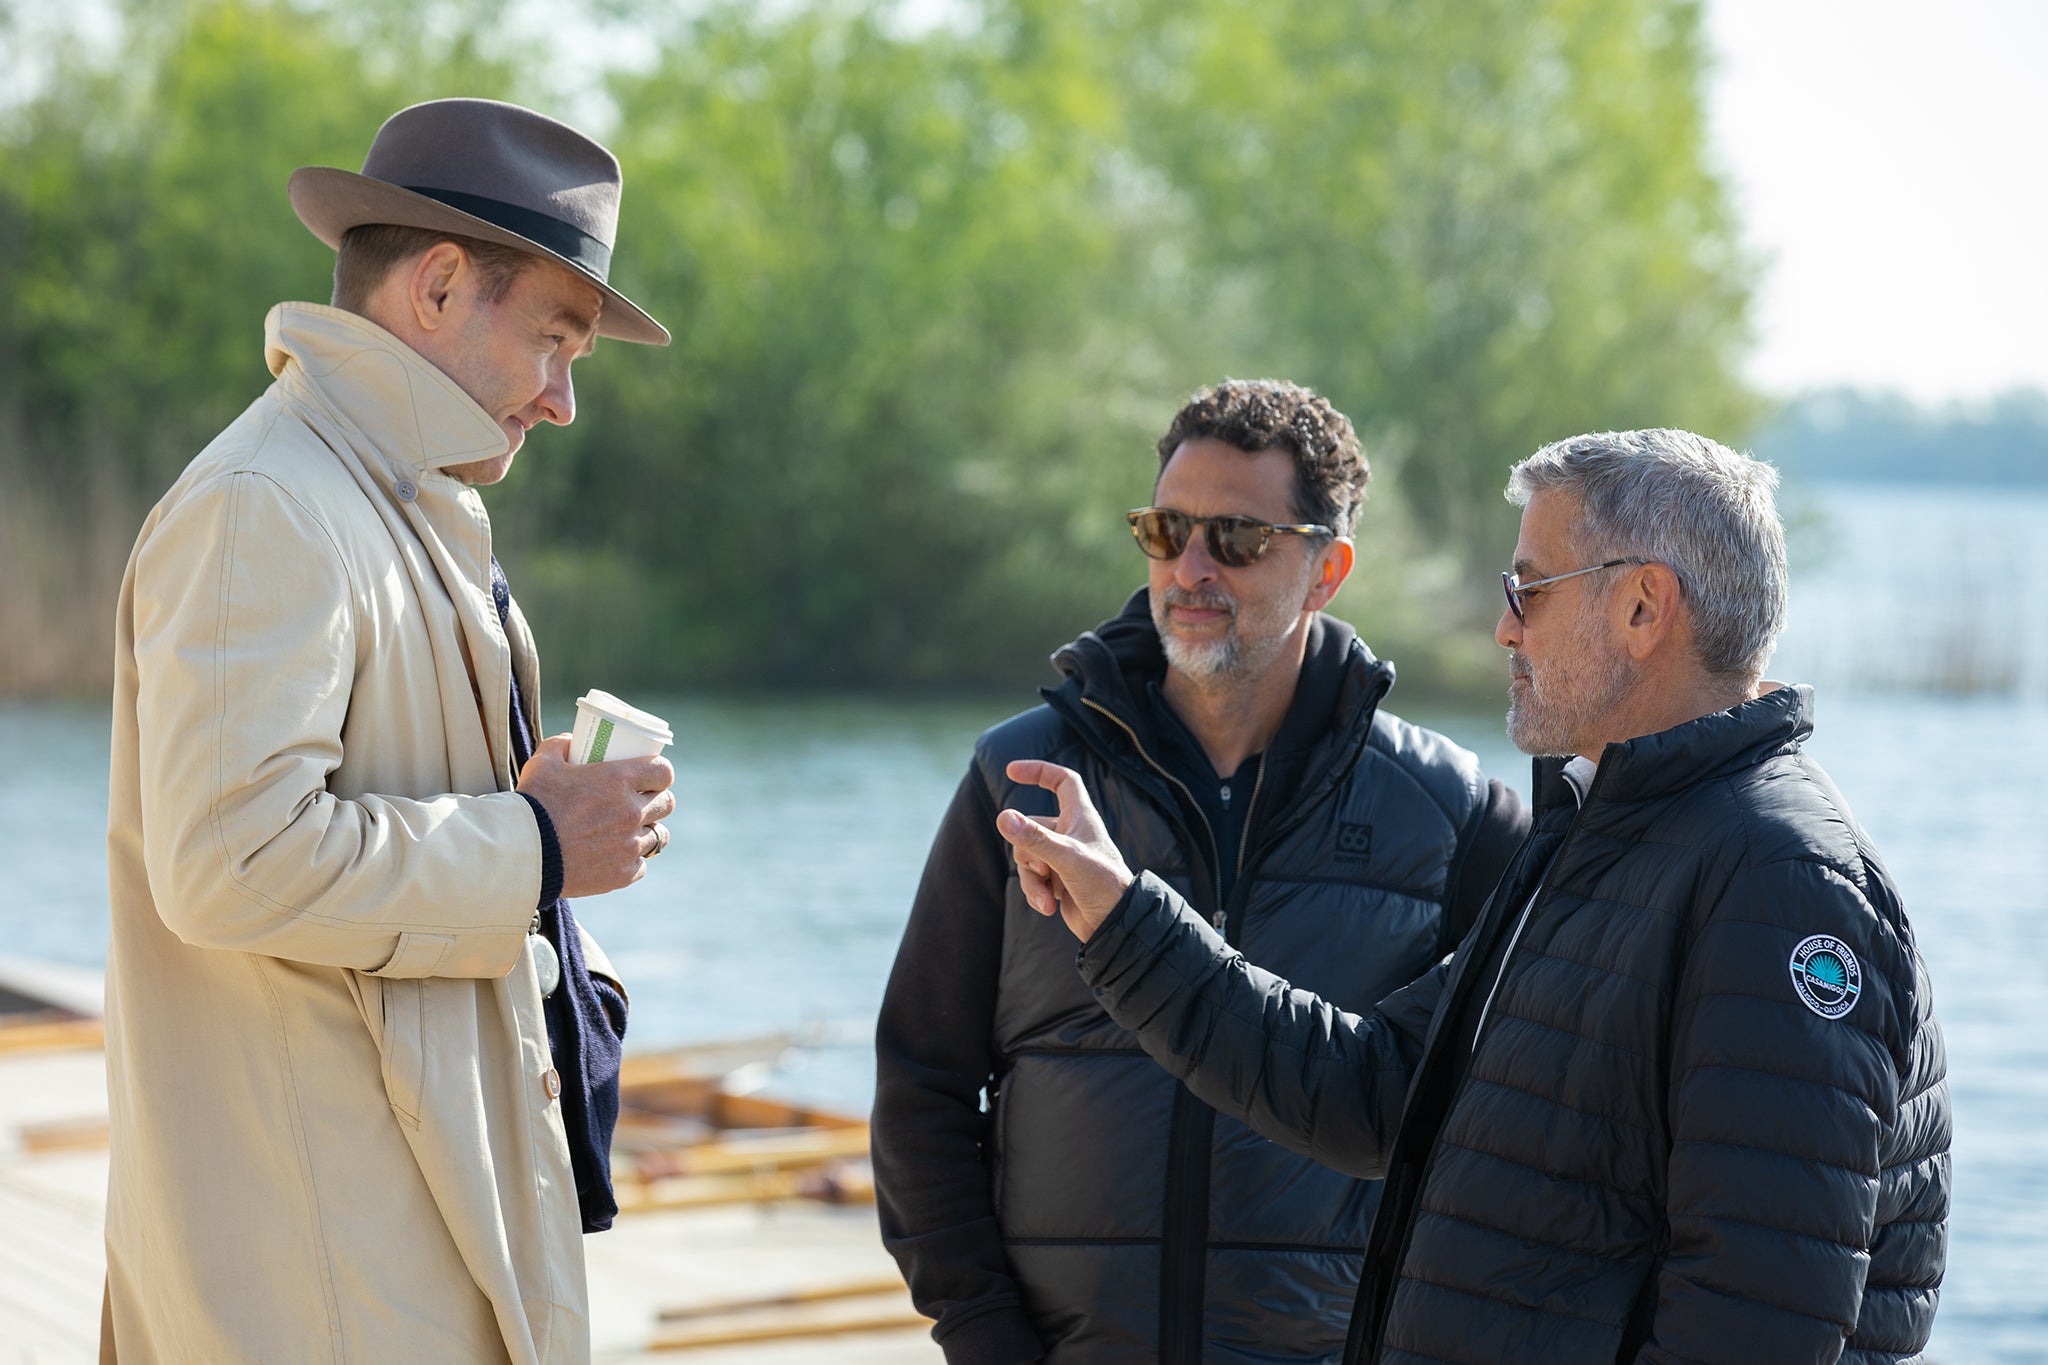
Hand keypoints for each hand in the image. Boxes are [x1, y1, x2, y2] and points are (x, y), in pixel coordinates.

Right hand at [516, 735, 675, 897]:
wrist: (523, 853)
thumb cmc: (533, 804)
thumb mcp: (543, 763)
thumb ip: (560, 746)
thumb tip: (572, 741)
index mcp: (619, 780)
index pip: (663, 771)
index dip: (660, 772)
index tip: (652, 776)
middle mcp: (631, 812)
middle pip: (667, 803)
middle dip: (658, 800)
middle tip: (642, 802)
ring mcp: (629, 844)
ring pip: (658, 836)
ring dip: (648, 831)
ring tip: (633, 832)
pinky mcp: (623, 873)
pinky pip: (641, 865)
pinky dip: (631, 861)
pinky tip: (618, 856)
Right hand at [995, 759, 1133, 942]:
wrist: (1116, 924)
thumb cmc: (1103, 884)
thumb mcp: (1067, 858)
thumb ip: (1035, 839)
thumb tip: (1003, 818)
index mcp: (1080, 817)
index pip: (1061, 780)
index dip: (1038, 770)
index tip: (1011, 771)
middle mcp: (1070, 833)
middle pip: (1030, 827)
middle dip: (1028, 851)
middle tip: (1045, 870)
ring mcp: (1061, 857)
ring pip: (1026, 855)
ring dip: (1032, 878)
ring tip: (1048, 896)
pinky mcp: (1056, 879)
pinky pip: (1031, 877)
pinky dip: (1035, 892)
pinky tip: (1049, 907)